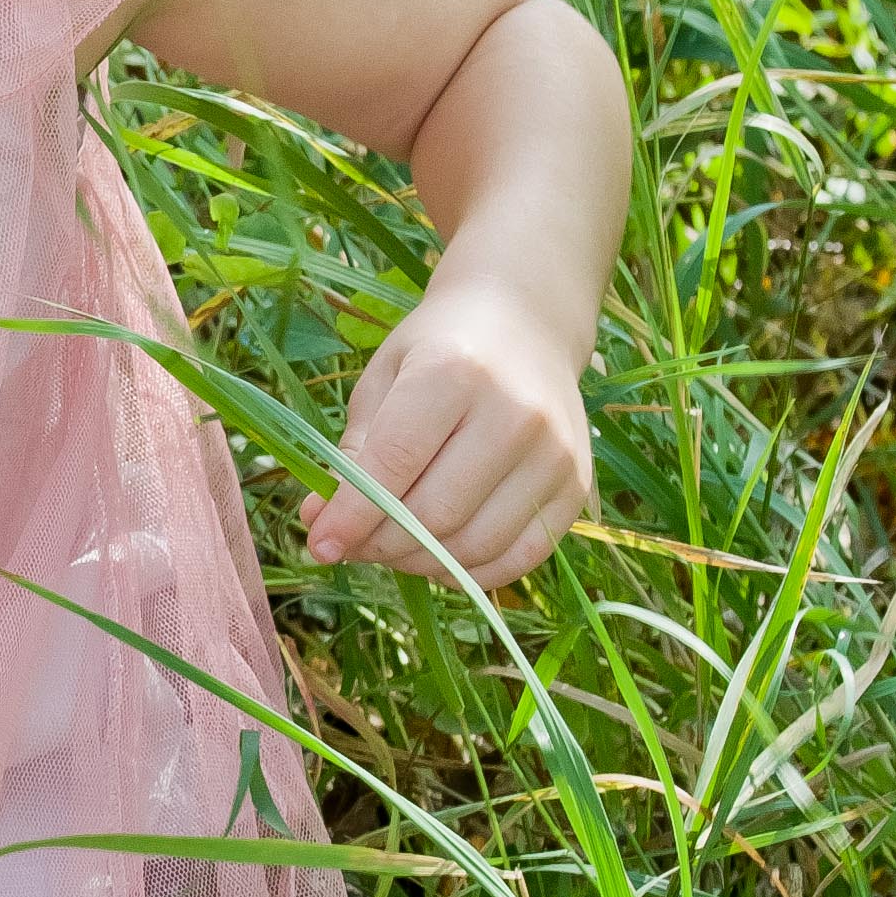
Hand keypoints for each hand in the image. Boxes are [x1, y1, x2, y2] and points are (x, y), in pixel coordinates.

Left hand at [301, 279, 593, 590]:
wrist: (526, 324)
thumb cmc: (440, 351)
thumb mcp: (385, 380)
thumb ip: (355, 453)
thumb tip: (319, 523)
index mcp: (455, 372)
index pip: (396, 462)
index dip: (352, 515)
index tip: (319, 544)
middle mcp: (516, 413)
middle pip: (437, 513)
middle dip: (382, 543)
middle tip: (355, 544)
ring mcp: (555, 452)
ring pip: (476, 544)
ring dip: (422, 562)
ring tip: (394, 546)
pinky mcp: (576, 485)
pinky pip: (520, 557)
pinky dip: (471, 572)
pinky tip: (440, 557)